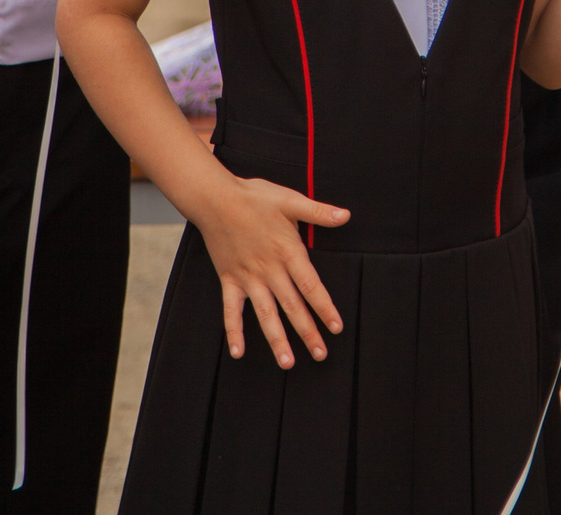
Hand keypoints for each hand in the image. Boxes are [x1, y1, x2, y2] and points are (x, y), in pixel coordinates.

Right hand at [191, 171, 348, 368]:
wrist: (215, 199)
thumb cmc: (254, 198)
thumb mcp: (290, 200)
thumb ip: (318, 212)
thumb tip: (345, 215)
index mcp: (287, 252)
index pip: (311, 287)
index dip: (325, 308)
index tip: (336, 328)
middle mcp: (269, 270)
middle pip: (292, 306)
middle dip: (308, 332)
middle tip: (321, 354)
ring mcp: (248, 278)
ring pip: (265, 314)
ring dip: (276, 339)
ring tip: (287, 362)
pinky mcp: (229, 280)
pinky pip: (231, 311)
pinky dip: (234, 331)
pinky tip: (238, 352)